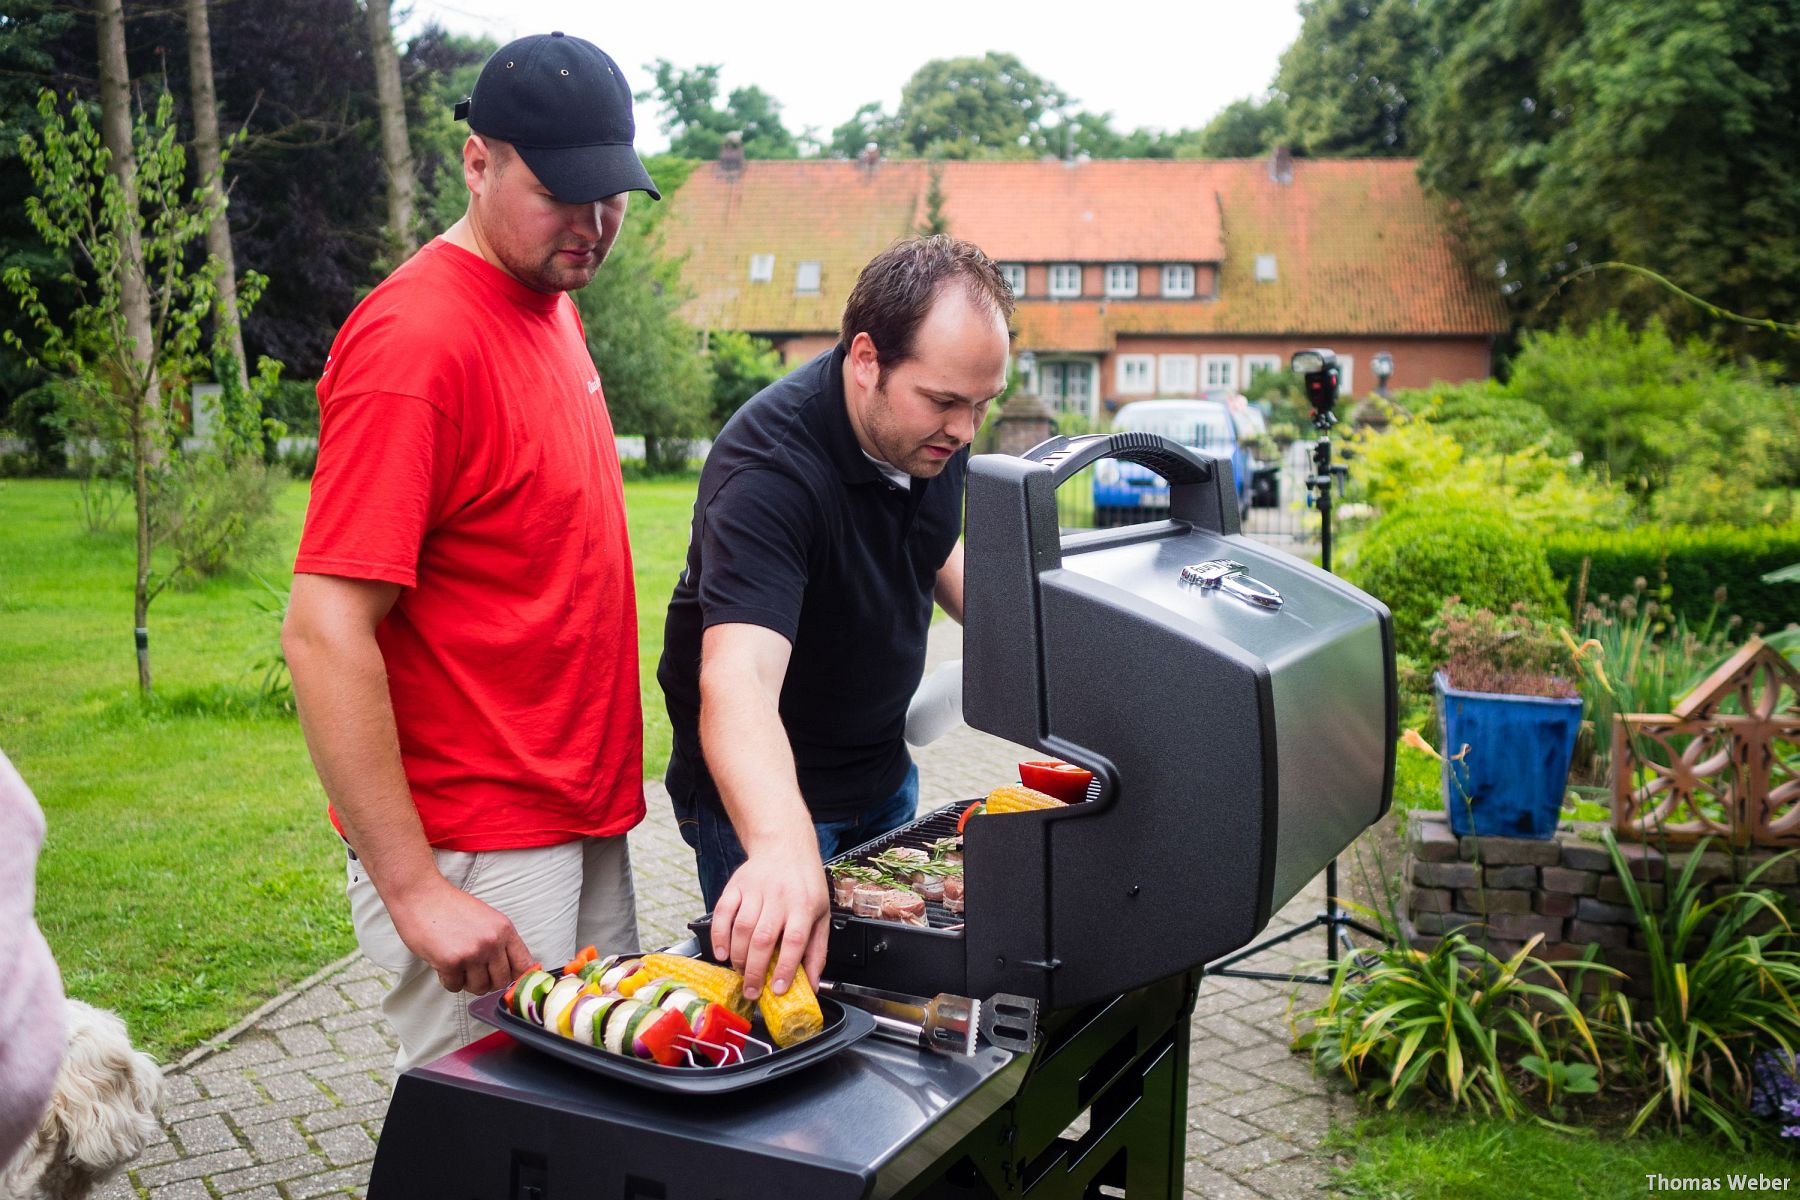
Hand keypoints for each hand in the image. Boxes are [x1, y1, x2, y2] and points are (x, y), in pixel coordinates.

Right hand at [385, 877, 534, 994]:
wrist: (422, 896)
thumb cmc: (451, 907)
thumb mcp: (487, 919)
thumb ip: (500, 941)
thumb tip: (514, 969)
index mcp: (505, 930)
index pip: (524, 964)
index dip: (518, 978)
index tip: (509, 981)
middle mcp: (492, 942)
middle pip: (501, 981)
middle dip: (488, 981)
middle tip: (474, 972)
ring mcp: (472, 953)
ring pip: (480, 987)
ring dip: (467, 982)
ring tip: (458, 967)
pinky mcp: (451, 962)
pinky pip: (455, 987)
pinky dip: (449, 981)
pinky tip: (444, 965)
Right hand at [710, 836, 829, 1001]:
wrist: (785, 846)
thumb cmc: (805, 884)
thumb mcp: (821, 914)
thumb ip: (817, 950)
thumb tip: (813, 984)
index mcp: (803, 905)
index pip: (795, 941)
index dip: (786, 968)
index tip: (778, 989)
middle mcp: (779, 897)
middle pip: (764, 938)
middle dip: (756, 971)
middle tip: (752, 991)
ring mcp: (755, 890)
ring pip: (742, 929)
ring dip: (738, 957)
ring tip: (741, 973)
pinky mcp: (737, 885)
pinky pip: (723, 913)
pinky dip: (719, 936)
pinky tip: (721, 953)